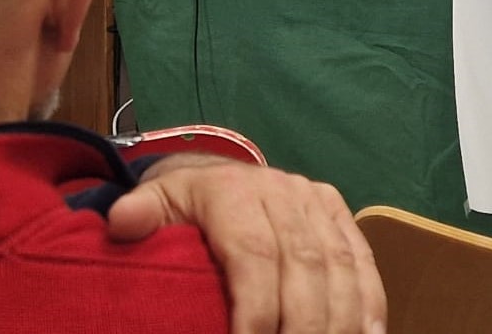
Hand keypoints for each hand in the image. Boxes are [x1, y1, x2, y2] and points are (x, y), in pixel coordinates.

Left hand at [107, 154, 385, 333]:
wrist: (220, 173)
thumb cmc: (185, 206)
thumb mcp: (158, 202)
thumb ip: (141, 213)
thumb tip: (121, 223)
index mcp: (234, 192)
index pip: (254, 254)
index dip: (257, 309)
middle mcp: (282, 192)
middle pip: (304, 266)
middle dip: (303, 326)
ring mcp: (316, 201)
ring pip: (340, 266)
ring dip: (341, 321)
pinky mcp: (339, 212)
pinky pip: (363, 259)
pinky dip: (371, 303)